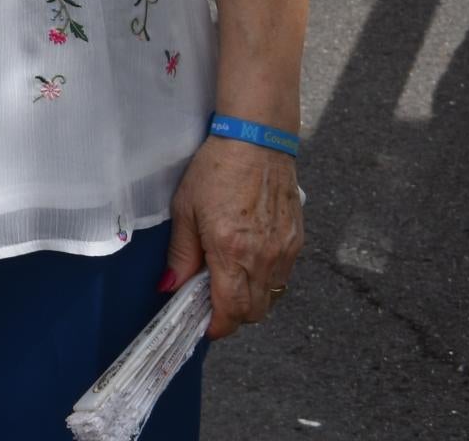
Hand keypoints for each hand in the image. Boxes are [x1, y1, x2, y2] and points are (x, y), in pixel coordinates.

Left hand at [163, 135, 302, 337]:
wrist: (257, 142)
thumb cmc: (216, 171)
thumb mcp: (186, 209)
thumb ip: (181, 254)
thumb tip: (170, 287)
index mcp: (232, 252)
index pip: (231, 310)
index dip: (218, 326)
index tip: (204, 327)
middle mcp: (264, 257)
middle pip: (255, 311)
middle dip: (233, 316)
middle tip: (212, 304)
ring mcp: (285, 251)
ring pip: (272, 296)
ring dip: (251, 300)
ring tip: (229, 281)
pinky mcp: (298, 242)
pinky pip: (284, 276)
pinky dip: (267, 280)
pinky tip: (249, 262)